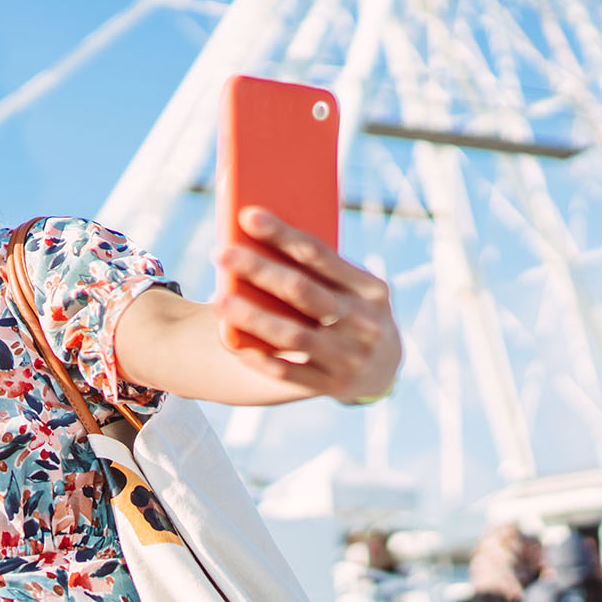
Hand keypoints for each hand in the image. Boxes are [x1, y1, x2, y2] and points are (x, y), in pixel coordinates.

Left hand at [216, 206, 401, 401]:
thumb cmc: (354, 312)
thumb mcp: (355, 289)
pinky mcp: (332, 385)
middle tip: (221, 252)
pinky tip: (232, 340)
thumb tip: (261, 242)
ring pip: (292, 335)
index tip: (248, 216)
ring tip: (218, 300)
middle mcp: (365, 323)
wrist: (384, 370)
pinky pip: (287, 372)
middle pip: (302, 291)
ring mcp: (350, 358)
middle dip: (259, 269)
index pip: (320, 254)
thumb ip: (322, 272)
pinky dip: (258, 356)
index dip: (282, 234)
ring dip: (252, 316)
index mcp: (371, 289)